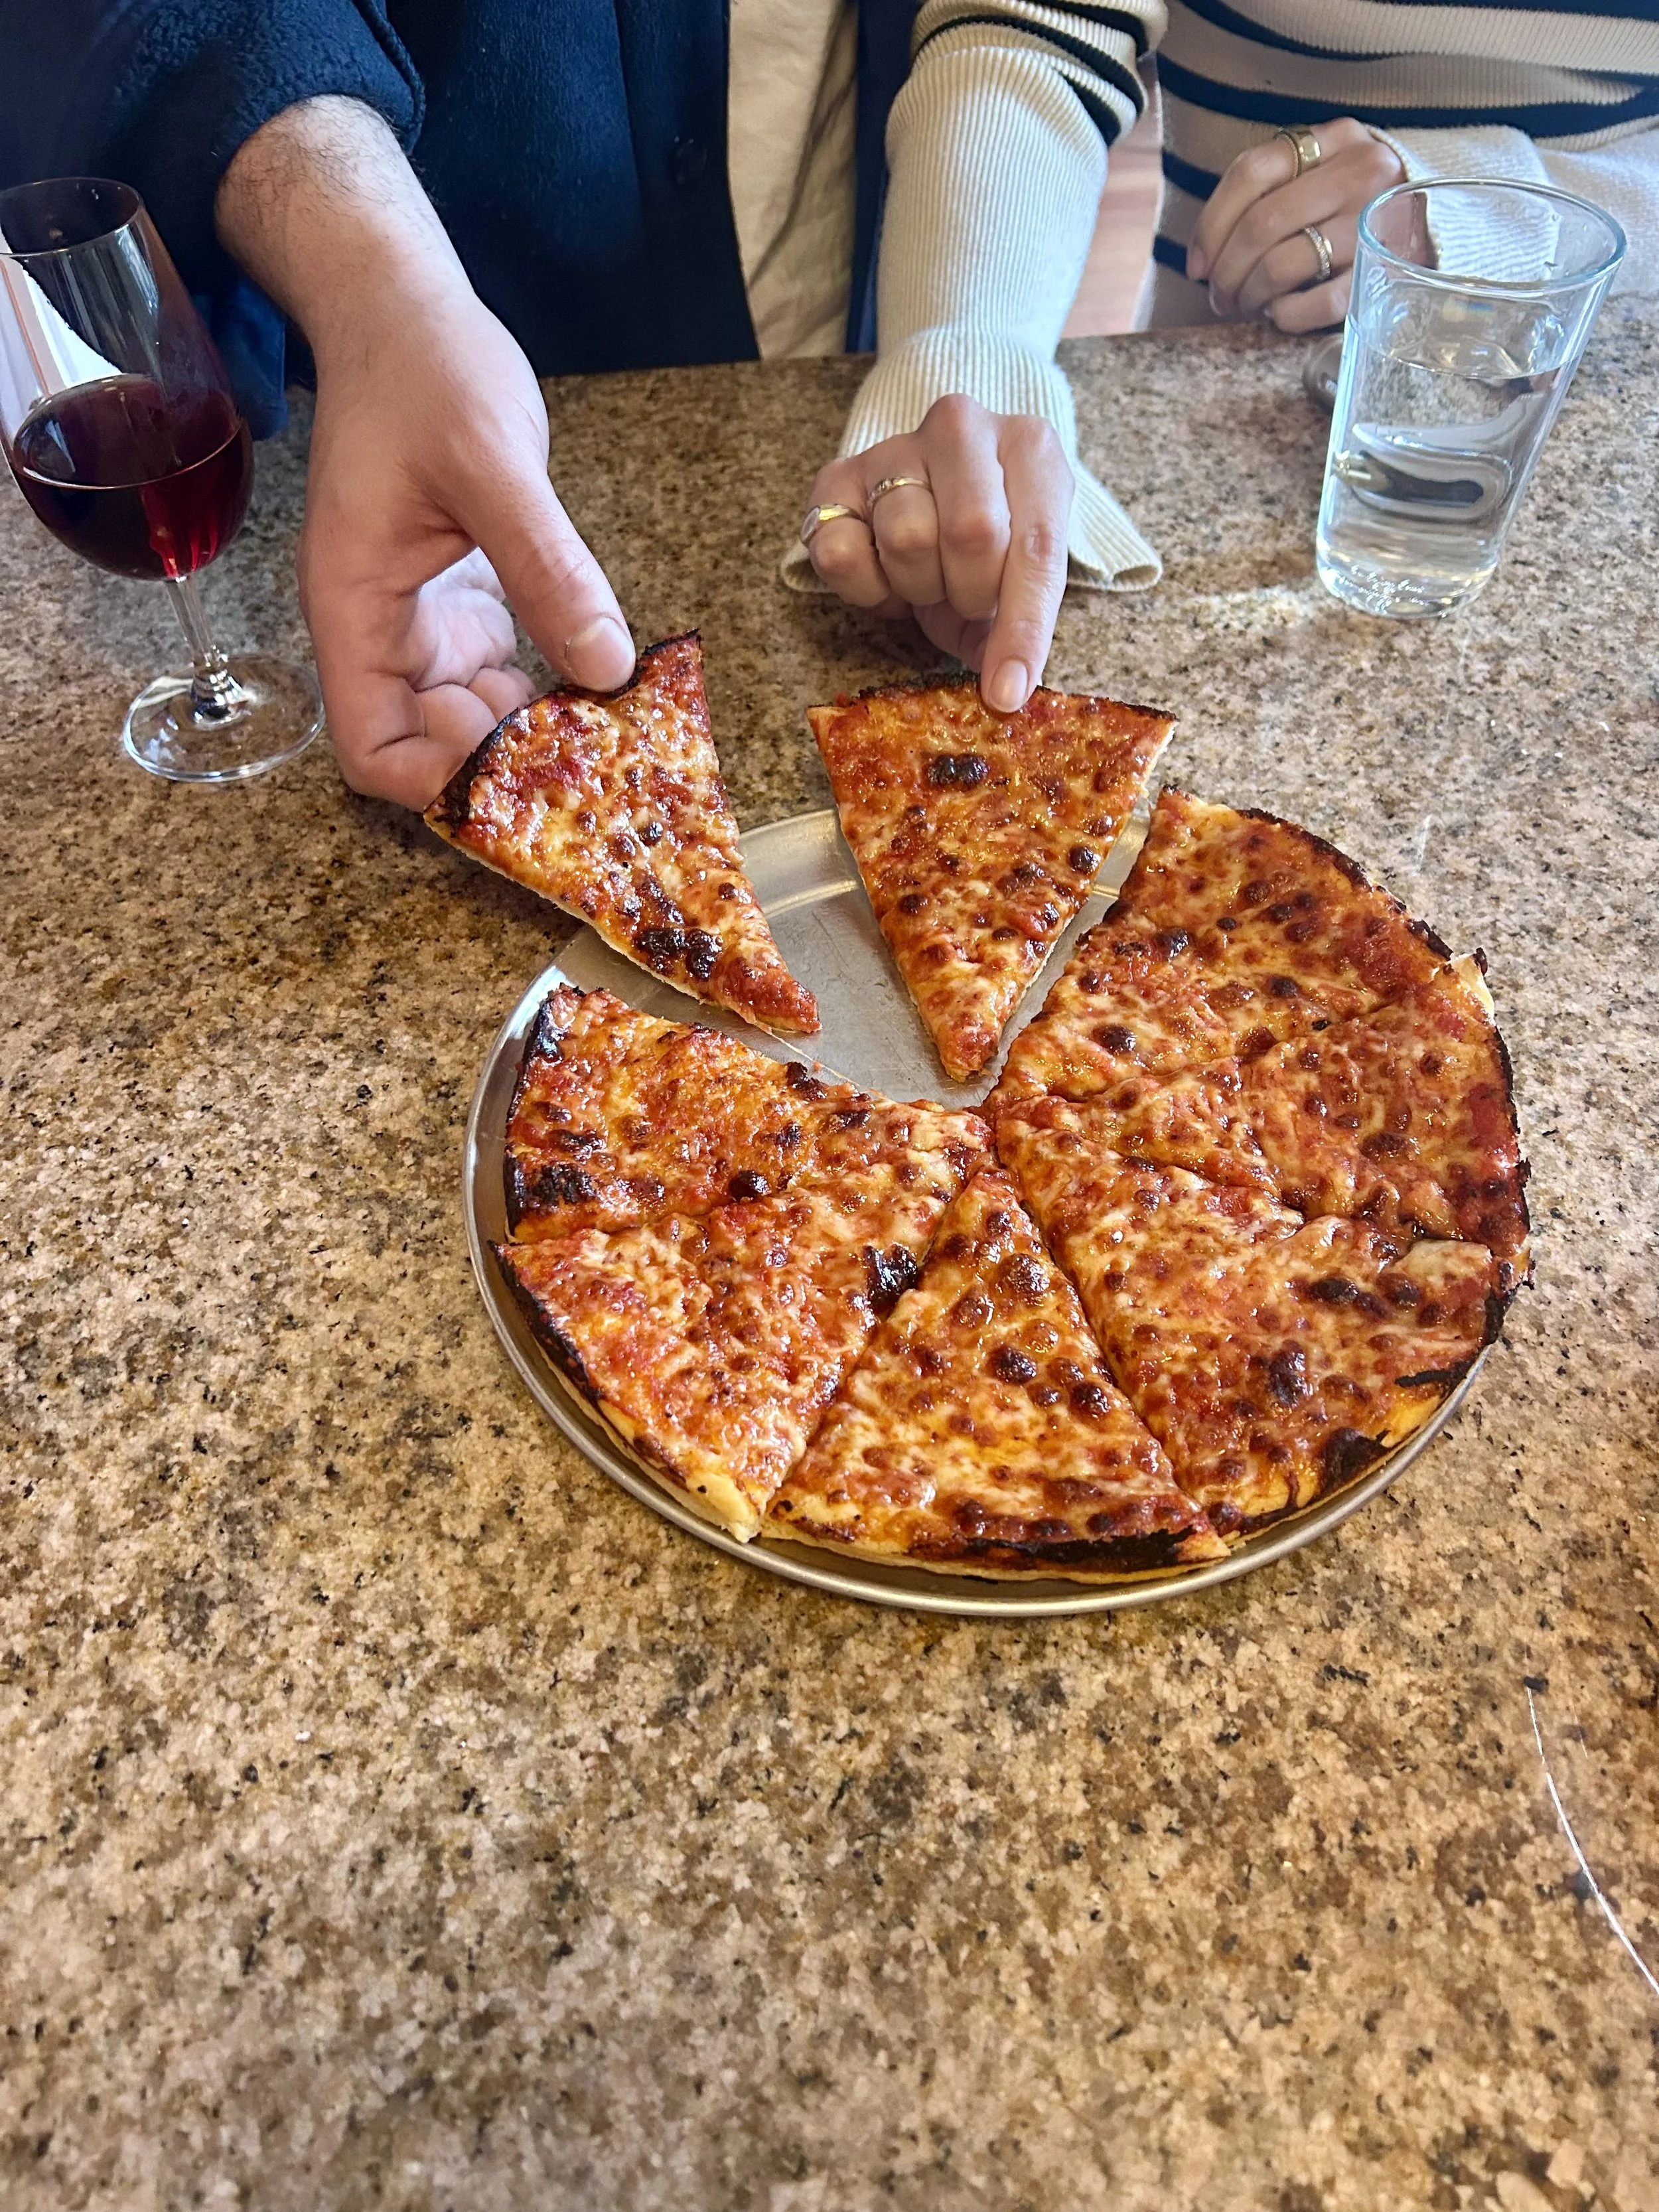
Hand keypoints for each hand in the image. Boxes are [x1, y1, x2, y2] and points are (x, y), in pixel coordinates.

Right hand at [216, 98, 633, 806]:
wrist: (404, 307)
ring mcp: (426, 620)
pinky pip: (503, 672)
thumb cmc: (423, 369)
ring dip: (533, 733)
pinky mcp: (467, 601)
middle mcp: (383, 629)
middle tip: (596, 767)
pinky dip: (548, 689)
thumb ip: (545, 566)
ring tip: (613, 734)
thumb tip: (604, 666)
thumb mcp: (491, 463)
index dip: (440, 781)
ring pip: (472, 717)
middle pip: (428, 745)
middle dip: (503, 766)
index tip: (523, 780)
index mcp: (356, 608)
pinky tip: (605, 685)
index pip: (373, 747)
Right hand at [804, 394, 1072, 713]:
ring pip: (905, 538)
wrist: (934, 494)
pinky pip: (840, 552)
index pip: (1036, 544)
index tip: (1008, 692)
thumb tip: (1004, 693)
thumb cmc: (987, 545)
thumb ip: (1018, 625)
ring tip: (928, 578)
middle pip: (971, 532)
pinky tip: (884, 576)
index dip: (1023, 627)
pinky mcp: (837, 476)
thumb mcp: (1018, 577)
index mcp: (1030, 449)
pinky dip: (864, 588)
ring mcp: (895, 447)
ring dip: (918, 586)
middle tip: (967, 597)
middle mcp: (962, 428)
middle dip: (970, 592)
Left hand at [1186, 120, 1405, 332]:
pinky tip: (1280, 313)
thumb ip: (1268, 194)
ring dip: (1251, 295)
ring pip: (1285, 263)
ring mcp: (1375, 220)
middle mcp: (1360, 171)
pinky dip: (1286, 315)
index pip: (1251, 172)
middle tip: (1219, 297)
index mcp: (1333, 139)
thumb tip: (1205, 257)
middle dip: (1226, 270)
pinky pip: (1319, 303)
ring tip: (1246, 305)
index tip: (1197, 265)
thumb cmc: (1356, 203)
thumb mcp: (1318, 174)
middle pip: (1263, 222)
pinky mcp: (1386, 271)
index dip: (1210, 225)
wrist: (1438, 216)